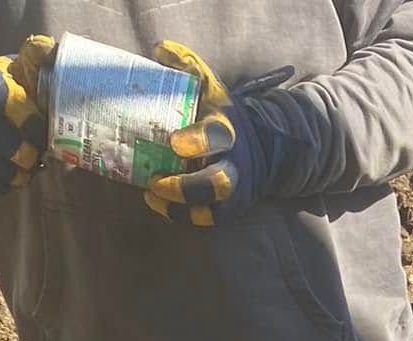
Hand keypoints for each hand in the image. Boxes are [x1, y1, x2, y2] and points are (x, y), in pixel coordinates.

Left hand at [144, 42, 293, 227]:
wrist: (261, 149)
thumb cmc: (223, 116)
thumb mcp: (212, 88)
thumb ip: (188, 67)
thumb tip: (159, 49)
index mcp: (228, 131)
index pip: (217, 137)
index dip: (198, 141)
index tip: (174, 142)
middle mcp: (234, 165)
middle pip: (217, 184)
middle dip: (186, 186)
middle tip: (156, 180)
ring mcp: (232, 191)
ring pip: (211, 208)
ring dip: (179, 206)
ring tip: (151, 193)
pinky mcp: (228, 209)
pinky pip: (206, 220)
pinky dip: (180, 216)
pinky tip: (157, 203)